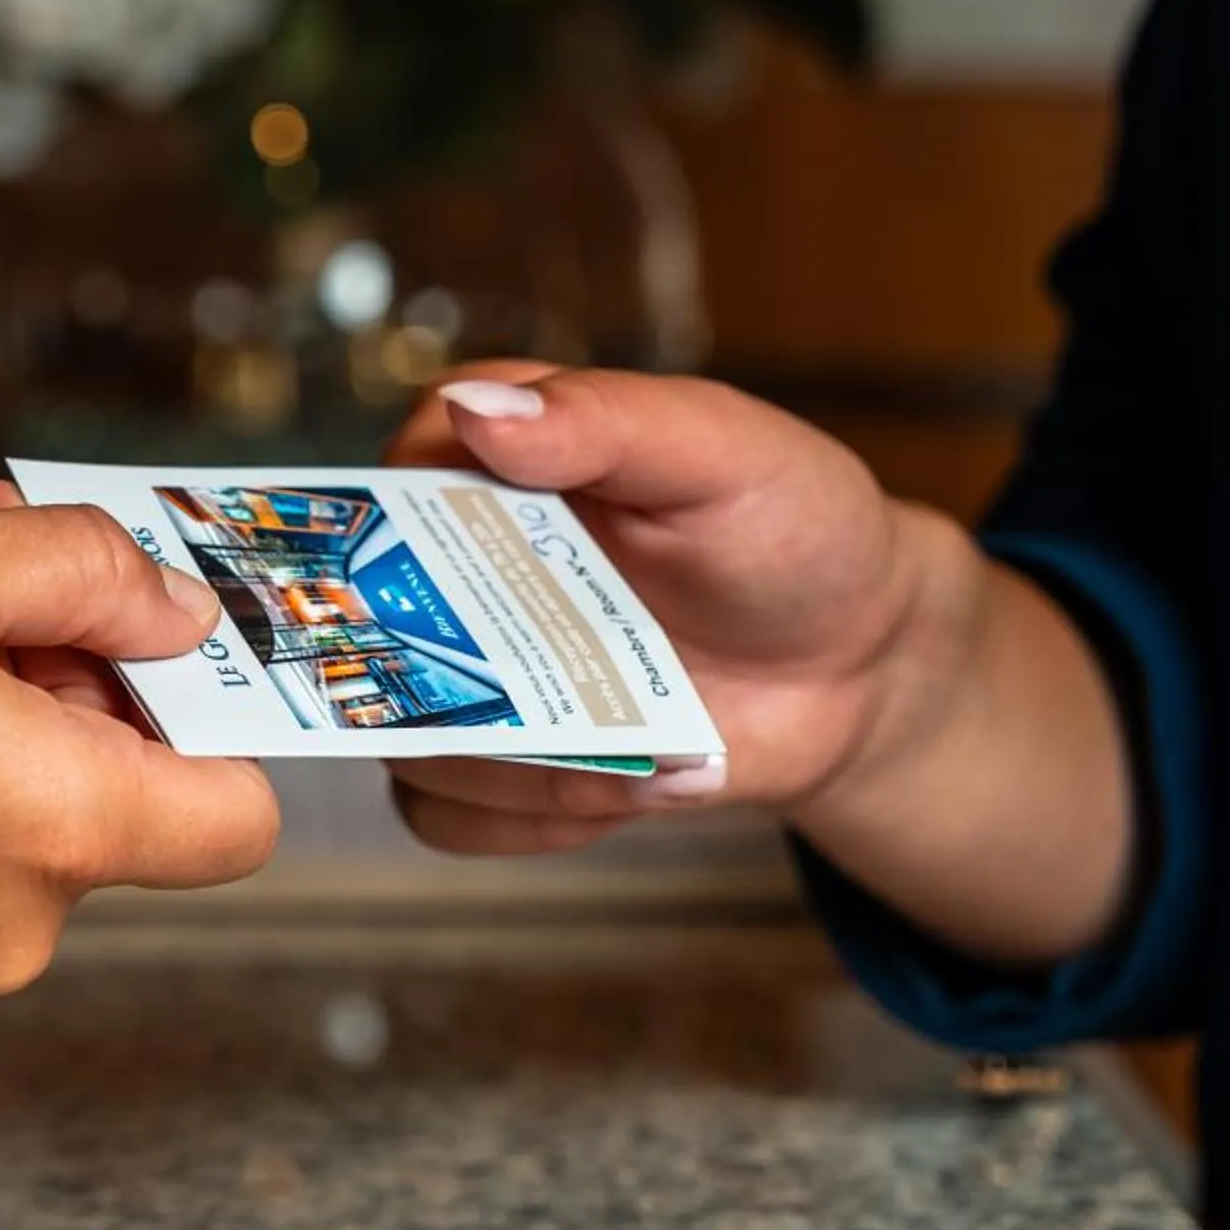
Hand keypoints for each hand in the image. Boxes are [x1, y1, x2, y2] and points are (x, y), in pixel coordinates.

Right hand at [382, 365, 920, 860]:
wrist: (860, 665)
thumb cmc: (796, 529)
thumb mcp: (722, 450)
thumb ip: (608, 421)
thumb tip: (482, 411)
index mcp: (500, 454)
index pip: (400, 467)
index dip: (422, 520)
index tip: (505, 563)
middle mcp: (461, 563)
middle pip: (369, 618)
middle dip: (457, 672)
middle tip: (554, 690)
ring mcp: (473, 667)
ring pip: (404, 734)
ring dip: (521, 763)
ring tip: (648, 750)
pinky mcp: (499, 760)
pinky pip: (447, 815)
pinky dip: (532, 819)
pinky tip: (631, 787)